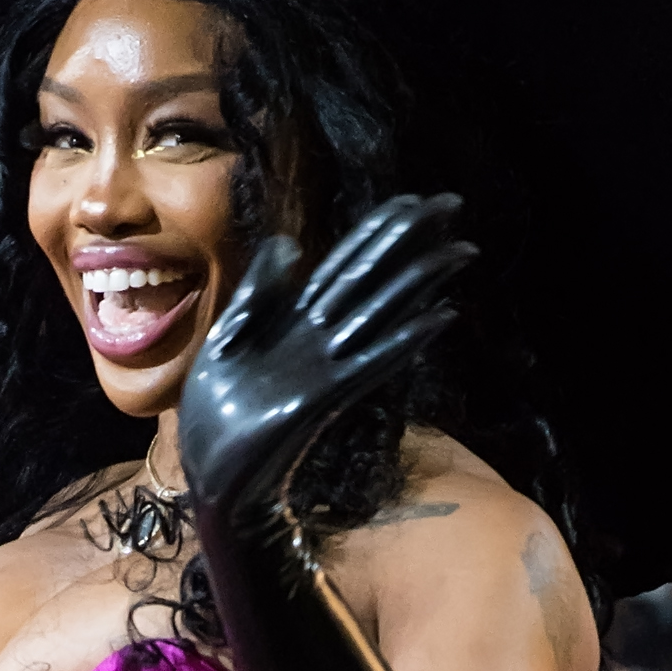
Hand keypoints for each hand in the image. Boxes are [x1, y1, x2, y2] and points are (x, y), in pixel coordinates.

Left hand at [178, 194, 473, 524]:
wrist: (210, 470)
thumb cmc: (216, 409)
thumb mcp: (227, 336)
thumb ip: (259, 292)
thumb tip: (289, 243)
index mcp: (294, 319)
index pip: (344, 263)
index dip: (376, 230)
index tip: (412, 200)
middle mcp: (320, 337)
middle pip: (373, 277)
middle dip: (411, 240)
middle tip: (453, 203)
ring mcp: (326, 366)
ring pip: (382, 311)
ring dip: (422, 281)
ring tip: (461, 250)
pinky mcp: (323, 397)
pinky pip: (373, 362)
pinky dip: (407, 339)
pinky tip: (442, 318)